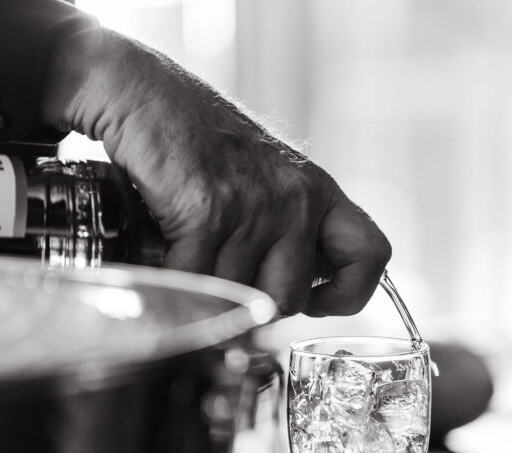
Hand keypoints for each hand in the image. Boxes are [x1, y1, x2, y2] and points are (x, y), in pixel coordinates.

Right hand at [40, 26, 390, 315]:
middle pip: (287, 301)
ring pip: (236, 299)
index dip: (346, 293)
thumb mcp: (263, 180)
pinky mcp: (209, 211)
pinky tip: (163, 250)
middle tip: (218, 272)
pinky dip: (172, 280)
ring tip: (184, 251)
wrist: (140, 90)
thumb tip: (287, 300)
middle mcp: (297, 198)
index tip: (311, 300)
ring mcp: (256, 205)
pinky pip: (195, 284)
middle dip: (247, 302)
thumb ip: (286, 232)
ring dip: (202, 291)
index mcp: (318, 191)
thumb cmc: (195, 142)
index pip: (371, 256)